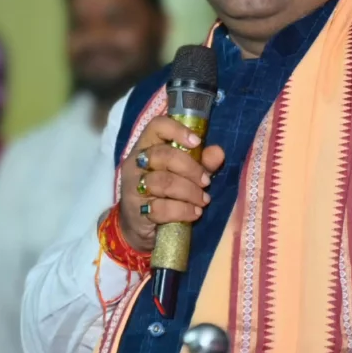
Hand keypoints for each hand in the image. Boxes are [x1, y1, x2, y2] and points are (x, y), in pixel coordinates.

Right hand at [119, 116, 224, 253]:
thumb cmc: (165, 192)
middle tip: (206, 182)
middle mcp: (136, 162)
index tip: (197, 143)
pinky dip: (183, 210)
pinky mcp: (136, 210)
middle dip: (191, 168)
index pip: (156, 126)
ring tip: (203, 200)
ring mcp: (133, 186)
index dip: (177, 130)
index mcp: (147, 145)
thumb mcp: (186, 174)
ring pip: (163, 182)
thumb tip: (218, 153)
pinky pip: (162, 208)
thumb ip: (202, 162)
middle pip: (163, 155)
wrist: (141, 226)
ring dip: (190, 191)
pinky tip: (194, 213)